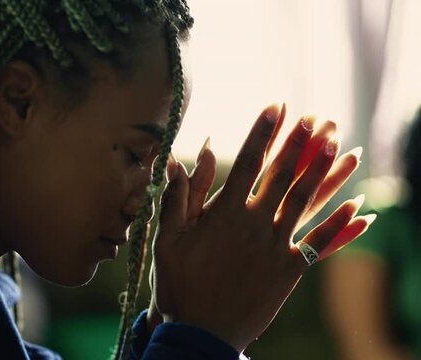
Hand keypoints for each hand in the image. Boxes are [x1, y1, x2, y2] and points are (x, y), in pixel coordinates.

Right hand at [148, 104, 374, 350]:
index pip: (249, 162)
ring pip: (307, 202)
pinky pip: (321, 244)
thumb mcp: (167, 239)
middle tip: (318, 118)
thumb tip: (177, 159)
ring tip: (341, 145)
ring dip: (325, 172)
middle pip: (283, 176)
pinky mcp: (290, 270)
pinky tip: (358, 207)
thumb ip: (177, 197)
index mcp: (224, 214)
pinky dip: (341, 225)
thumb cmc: (179, 284)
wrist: (201, 331)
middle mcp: (255, 224)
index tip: (278, 106)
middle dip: (301, 143)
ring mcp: (276, 247)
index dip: (264, 132)